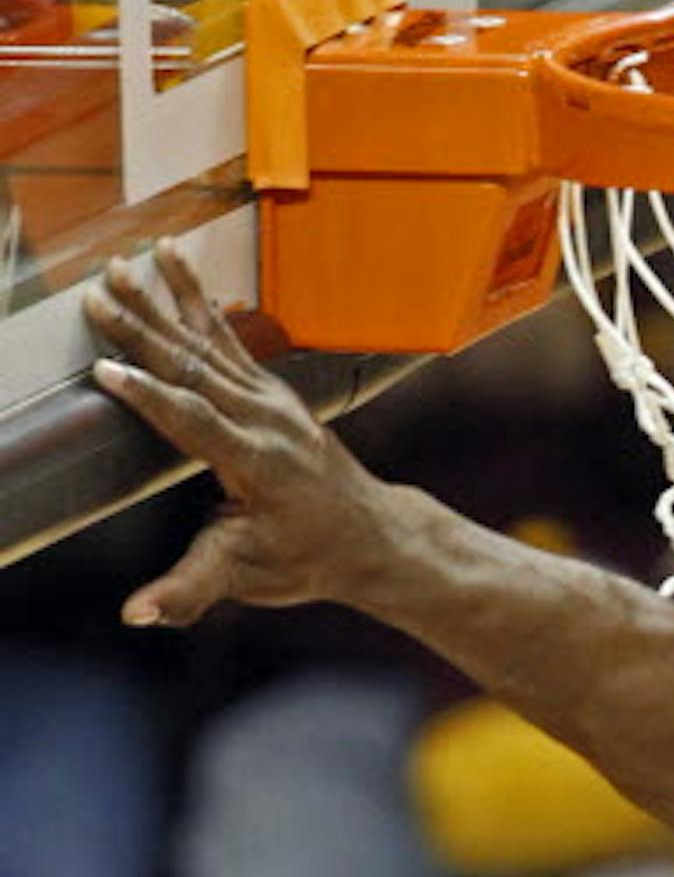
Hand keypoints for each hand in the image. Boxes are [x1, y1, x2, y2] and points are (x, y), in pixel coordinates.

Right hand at [86, 243, 413, 630]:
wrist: (373, 537)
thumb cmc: (309, 559)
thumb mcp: (246, 577)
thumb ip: (189, 590)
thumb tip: (137, 613)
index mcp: (257, 463)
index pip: (194, 421)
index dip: (149, 397)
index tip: (104, 371)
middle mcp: (266, 420)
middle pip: (194, 366)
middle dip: (141, 330)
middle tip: (97, 295)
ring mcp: (272, 400)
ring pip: (207, 342)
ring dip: (161, 302)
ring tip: (124, 263)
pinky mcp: (273, 390)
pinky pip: (228, 337)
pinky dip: (198, 299)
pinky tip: (175, 266)